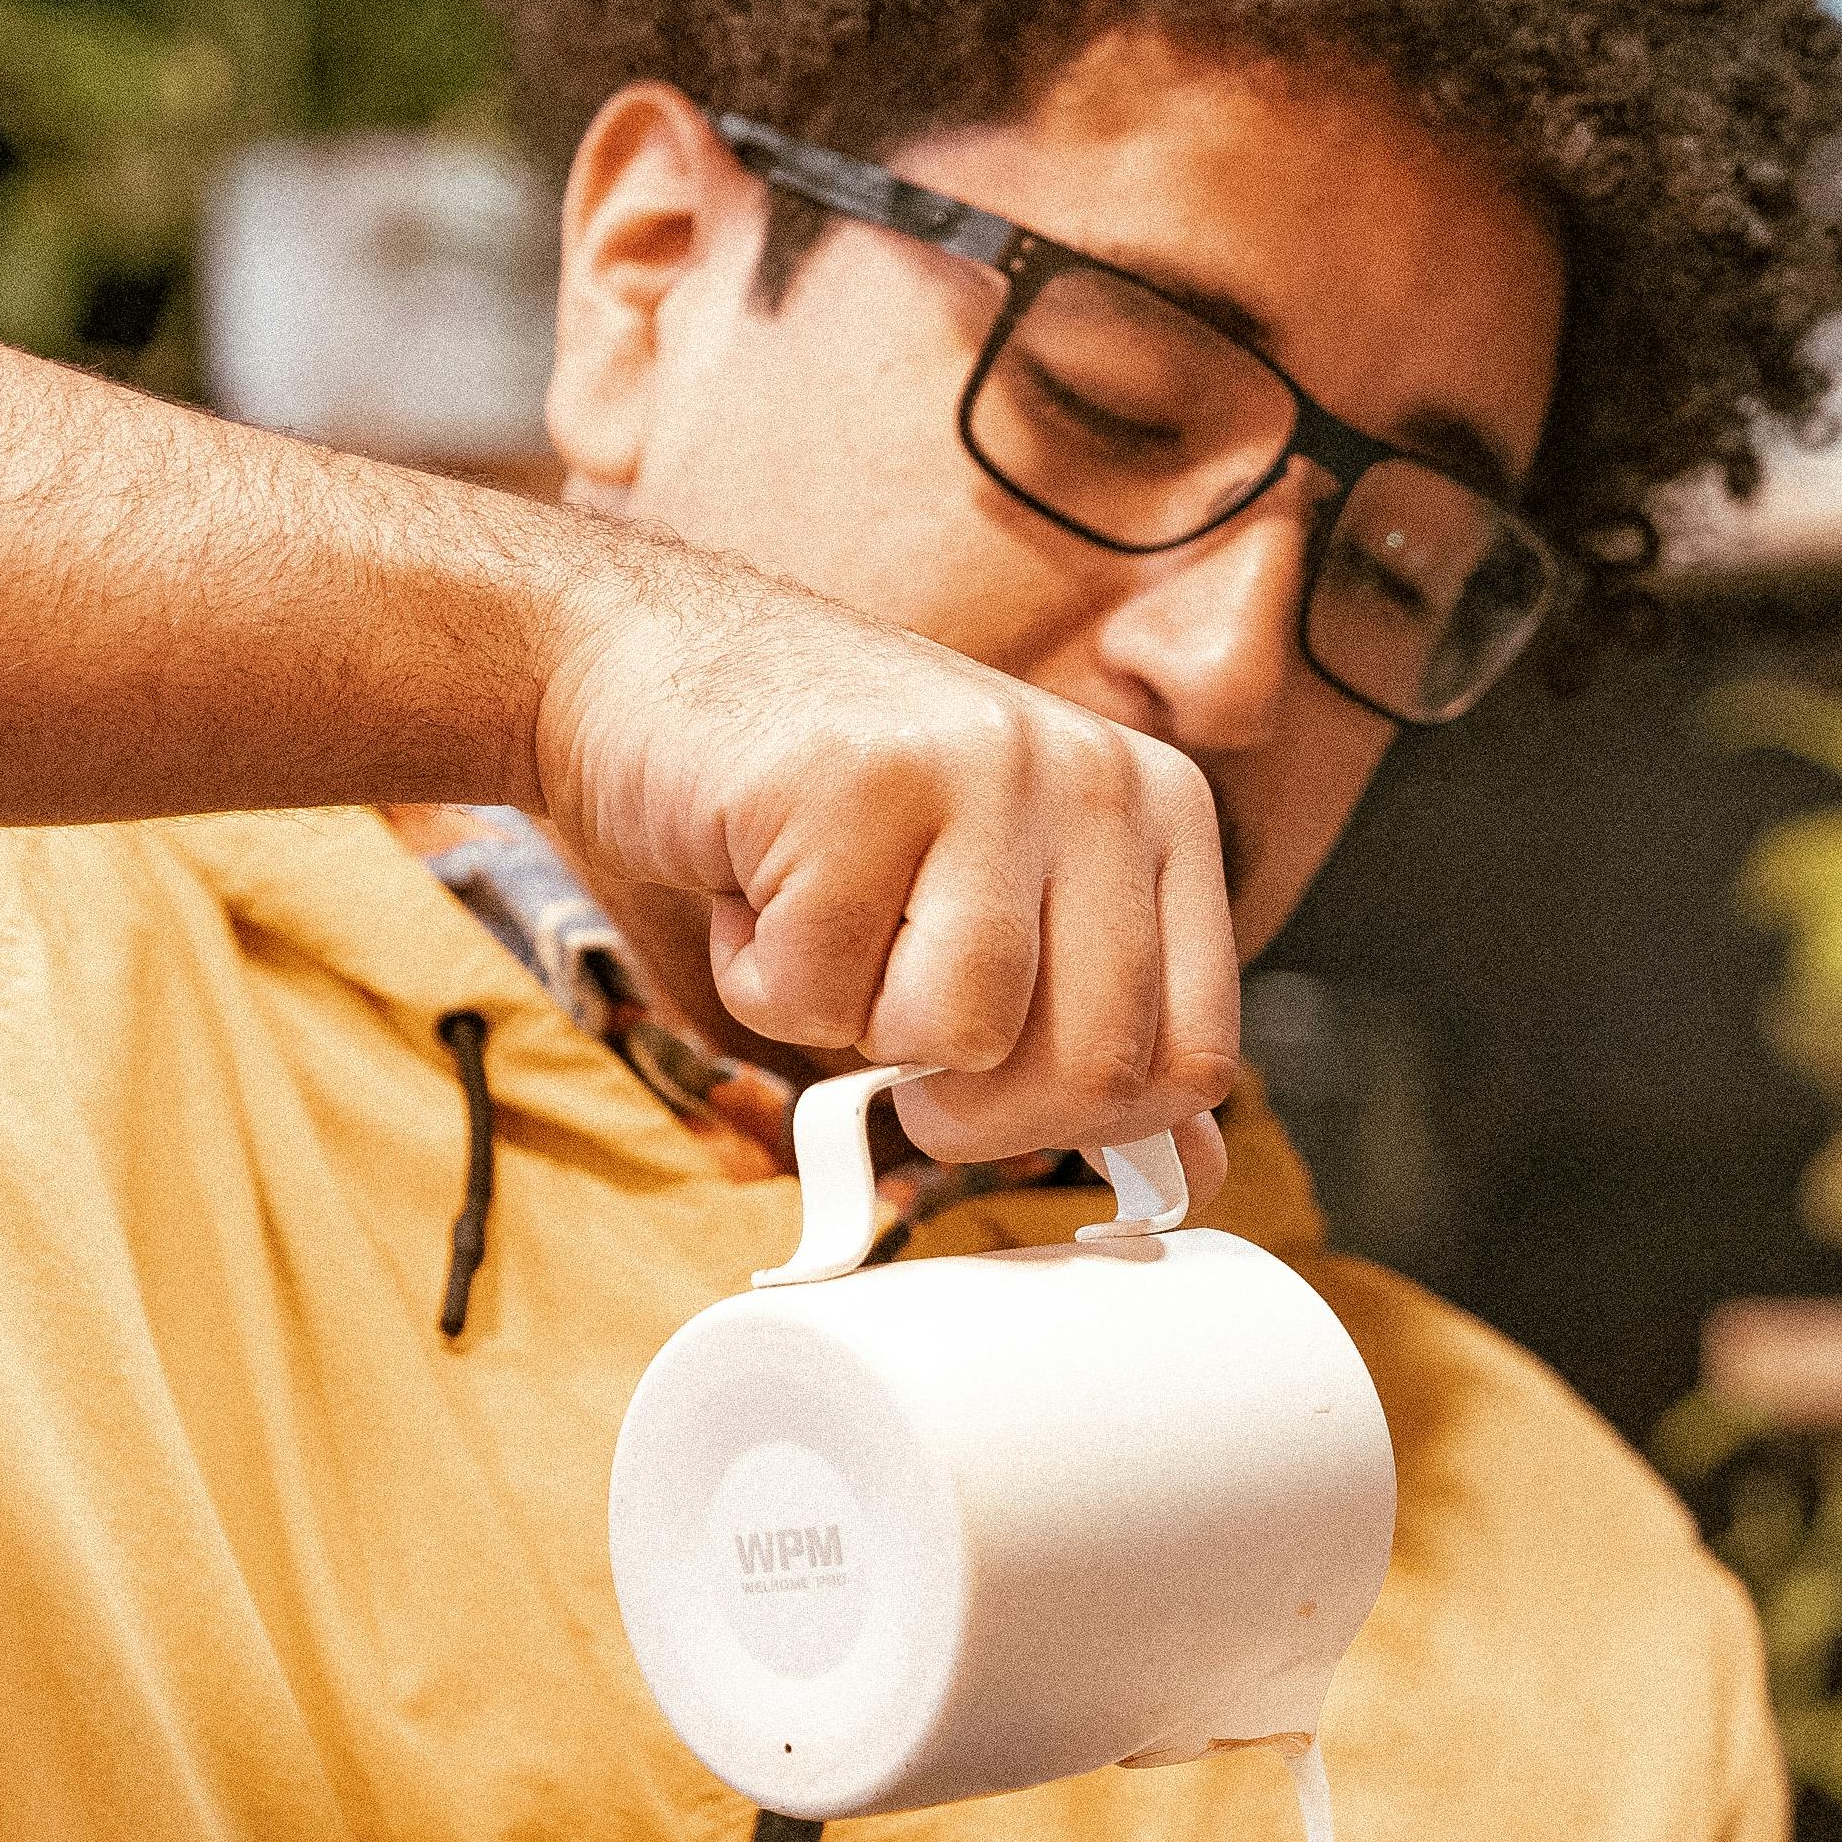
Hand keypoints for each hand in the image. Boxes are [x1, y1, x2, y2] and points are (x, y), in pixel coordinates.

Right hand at [527, 558, 1238, 1170]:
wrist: (647, 665)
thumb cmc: (829, 805)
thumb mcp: (1000, 901)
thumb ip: (1094, 1027)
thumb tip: (1192, 1175)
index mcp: (1161, 812)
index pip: (1194, 1056)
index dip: (1082, 1126)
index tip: (993, 1095)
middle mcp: (1096, 778)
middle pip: (1093, 1070)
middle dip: (969, 1109)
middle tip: (887, 1033)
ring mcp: (981, 767)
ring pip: (959, 1035)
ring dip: (852, 1024)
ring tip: (823, 919)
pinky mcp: (856, 780)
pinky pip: (817, 997)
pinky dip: (757, 979)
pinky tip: (757, 879)